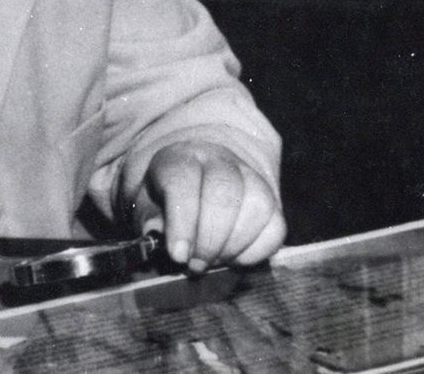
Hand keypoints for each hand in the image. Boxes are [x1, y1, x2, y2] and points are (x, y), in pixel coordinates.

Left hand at [132, 141, 285, 270]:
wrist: (195, 182)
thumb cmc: (166, 200)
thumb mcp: (147, 207)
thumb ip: (152, 224)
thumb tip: (166, 245)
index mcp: (181, 158)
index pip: (183, 182)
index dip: (182, 223)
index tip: (179, 256)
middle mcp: (220, 161)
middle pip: (225, 194)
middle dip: (209, 240)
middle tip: (196, 265)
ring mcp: (251, 178)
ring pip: (257, 207)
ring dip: (233, 246)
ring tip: (213, 262)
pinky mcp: (272, 202)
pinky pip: (275, 228)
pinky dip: (255, 252)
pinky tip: (233, 258)